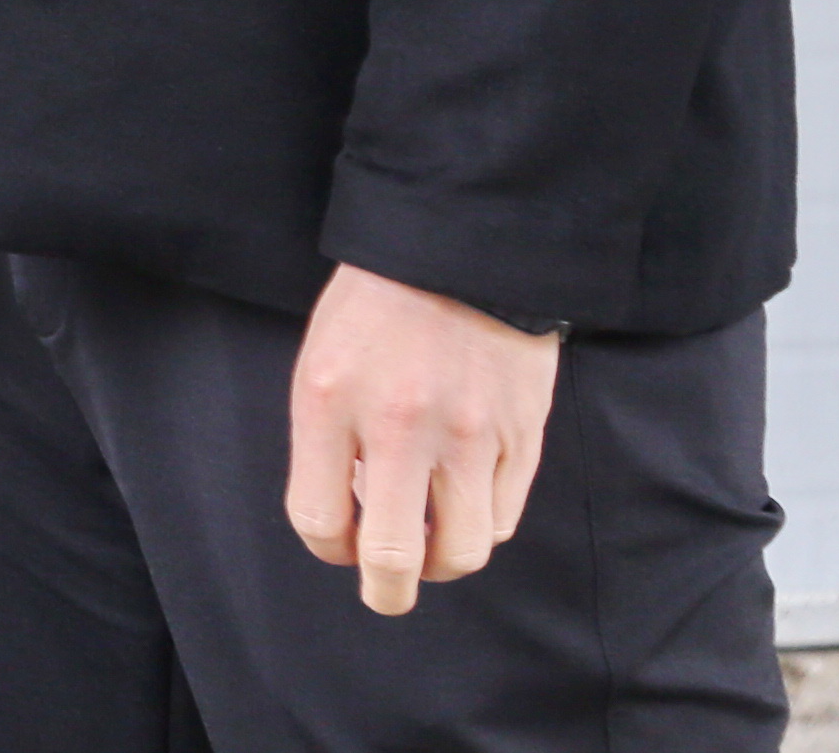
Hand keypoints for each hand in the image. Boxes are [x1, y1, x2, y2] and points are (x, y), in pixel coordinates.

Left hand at [285, 263, 560, 612]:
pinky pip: (502, 518)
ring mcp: (467, 434)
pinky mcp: (520, 436)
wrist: (463, 247)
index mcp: (330, 400)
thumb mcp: (324, 356)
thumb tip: (351, 515)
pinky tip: (465, 503)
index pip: (318, 517)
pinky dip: (481, 526)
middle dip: (385, 590)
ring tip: (431, 546)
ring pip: (463, 552)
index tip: (340, 544)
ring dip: (442, 563)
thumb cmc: (379, 302)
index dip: (328, 548)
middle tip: (385, 590)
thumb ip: (329, 436)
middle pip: (393, 556)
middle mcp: (397, 425)